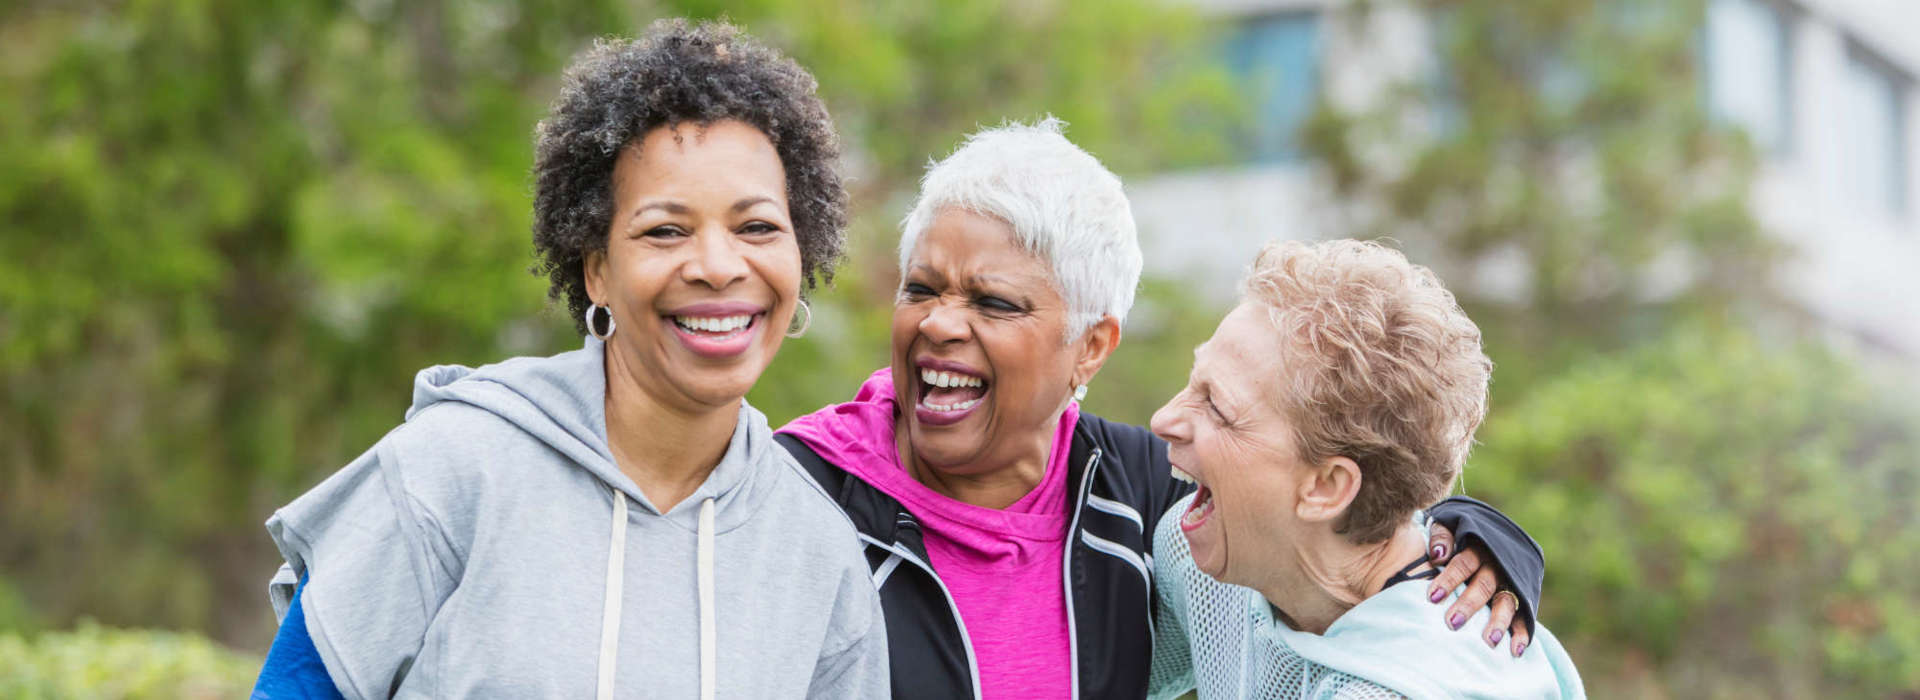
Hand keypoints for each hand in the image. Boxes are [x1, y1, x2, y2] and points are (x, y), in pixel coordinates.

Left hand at [1426, 521, 1528, 655]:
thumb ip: (1441, 536)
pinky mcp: (1520, 598)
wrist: (1484, 536)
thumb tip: (1437, 554)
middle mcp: (1497, 565)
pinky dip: (1521, 633)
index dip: (1450, 578)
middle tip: (1452, 623)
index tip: (1432, 597)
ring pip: (1505, 602)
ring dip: (1498, 621)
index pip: (1464, 562)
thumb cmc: (1456, 537)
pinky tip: (1515, 650)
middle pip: (1484, 584)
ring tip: (1489, 641)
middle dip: (1469, 604)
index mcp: (1479, 546)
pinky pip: (1523, 617)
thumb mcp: (1449, 526)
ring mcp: (1510, 583)